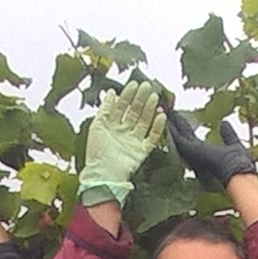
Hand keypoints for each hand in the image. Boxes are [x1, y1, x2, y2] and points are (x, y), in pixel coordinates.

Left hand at [78, 80, 166, 207]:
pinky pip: (152, 138)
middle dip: (140, 99)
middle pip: (134, 112)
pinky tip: (161, 116)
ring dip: (149, 109)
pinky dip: (158, 128)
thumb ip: (104, 108)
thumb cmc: (96, 152)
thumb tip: (111, 92)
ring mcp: (133, 141)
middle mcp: (123, 132)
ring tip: (154, 97)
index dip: (127, 95)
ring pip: (144, 122)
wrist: (103, 174)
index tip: (134, 84)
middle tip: (147, 86)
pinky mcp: (141, 151)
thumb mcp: (97, 125)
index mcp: (111, 125)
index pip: (121, 106)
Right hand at [164, 107, 257, 186]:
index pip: (188, 136)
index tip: (175, 115)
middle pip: (179, 134)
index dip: (182, 124)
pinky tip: (164, 117)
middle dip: (171, 121)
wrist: (237, 171)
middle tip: (162, 108)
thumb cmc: (238, 163)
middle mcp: (194, 152)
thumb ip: (228, 134)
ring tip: (160, 109)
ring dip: (168, 122)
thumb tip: (224, 123)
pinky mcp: (190, 150)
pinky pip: (177, 137)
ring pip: (176, 135)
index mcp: (203, 151)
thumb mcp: (232, 143)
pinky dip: (171, 127)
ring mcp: (190, 152)